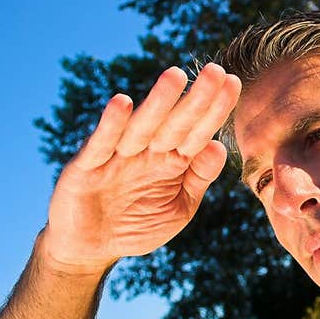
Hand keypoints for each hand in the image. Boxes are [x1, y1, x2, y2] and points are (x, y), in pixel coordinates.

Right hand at [42, 62, 241, 274]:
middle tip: (215, 71)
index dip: (214, 110)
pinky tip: (122, 103)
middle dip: (196, 99)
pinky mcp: (86, 165)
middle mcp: (147, 151)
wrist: (90, 247)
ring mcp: (117, 156)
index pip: (198, 132)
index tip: (233, 83)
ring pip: (141, 127)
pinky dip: (111, 125)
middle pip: (175, 123)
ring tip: (176, 76)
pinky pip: (102, 144)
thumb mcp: (179, 207)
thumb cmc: (137, 224)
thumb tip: (219, 147)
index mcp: (172, 160)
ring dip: (158, 102)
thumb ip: (198, 178)